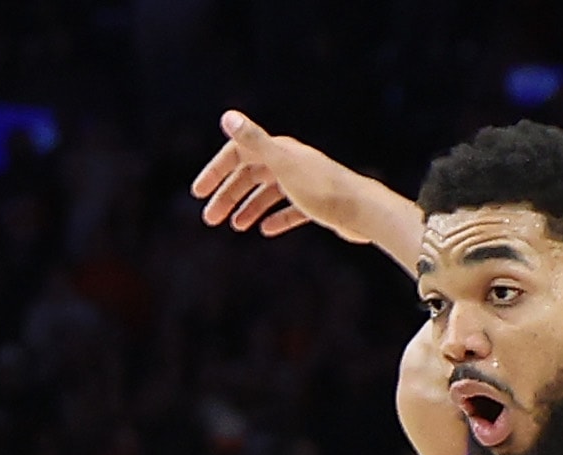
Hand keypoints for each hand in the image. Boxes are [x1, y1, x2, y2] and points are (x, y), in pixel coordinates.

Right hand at [191, 111, 392, 243]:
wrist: (363, 211)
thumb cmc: (323, 189)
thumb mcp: (283, 165)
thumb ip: (254, 141)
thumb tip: (227, 116)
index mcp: (280, 150)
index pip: (239, 153)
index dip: (217, 170)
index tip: (199, 192)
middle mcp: (291, 162)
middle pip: (251, 174)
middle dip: (228, 194)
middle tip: (210, 219)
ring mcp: (304, 182)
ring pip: (268, 193)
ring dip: (248, 207)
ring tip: (235, 227)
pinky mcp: (317, 203)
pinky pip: (290, 210)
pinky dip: (276, 217)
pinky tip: (265, 230)